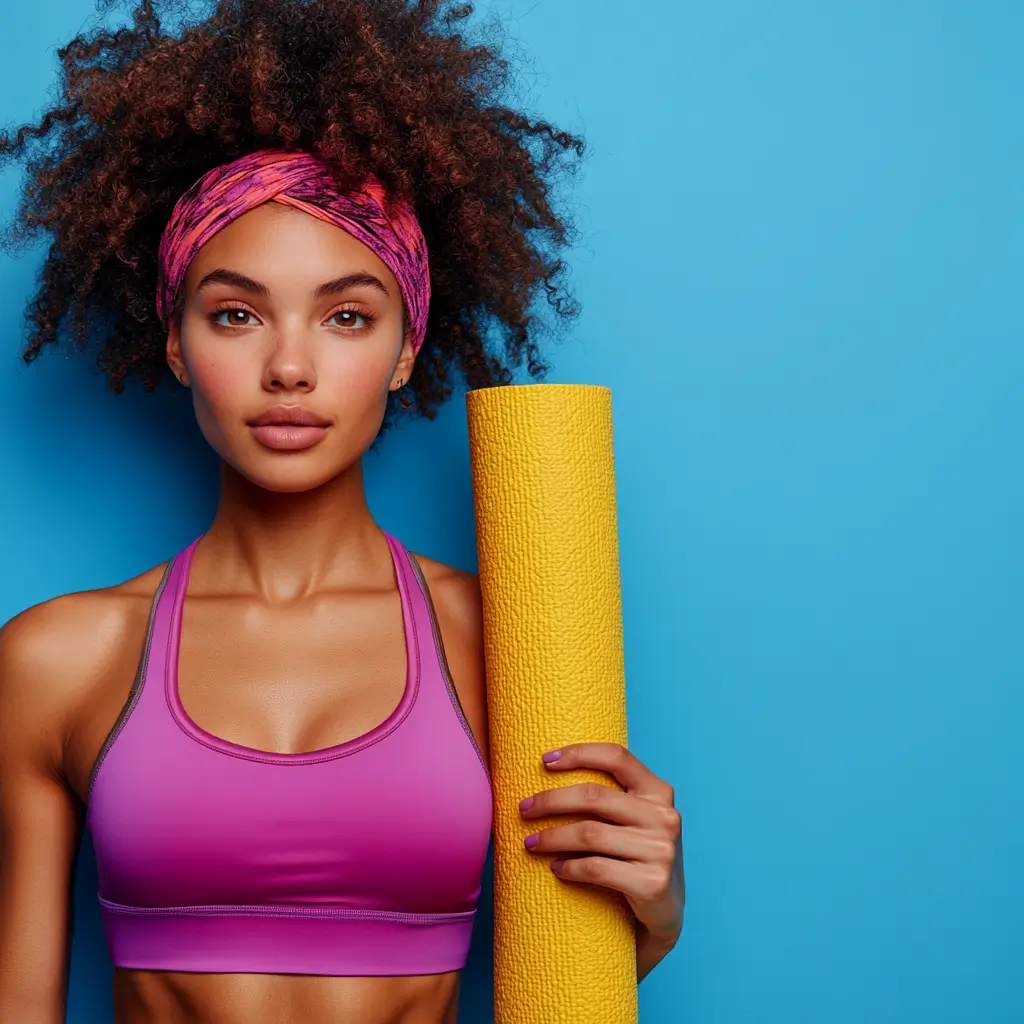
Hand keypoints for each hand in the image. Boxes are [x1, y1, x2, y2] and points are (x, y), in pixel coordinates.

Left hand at [519, 742, 684, 951]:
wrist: (666, 911)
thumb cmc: (637, 855)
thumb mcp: (635, 818)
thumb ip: (611, 796)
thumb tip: (550, 771)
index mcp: (659, 792)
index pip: (617, 757)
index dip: (579, 753)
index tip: (544, 760)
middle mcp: (664, 817)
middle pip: (594, 795)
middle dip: (551, 801)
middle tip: (524, 809)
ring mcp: (661, 850)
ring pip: (590, 833)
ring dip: (552, 837)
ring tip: (531, 843)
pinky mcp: (652, 883)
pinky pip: (596, 868)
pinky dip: (569, 867)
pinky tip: (556, 868)